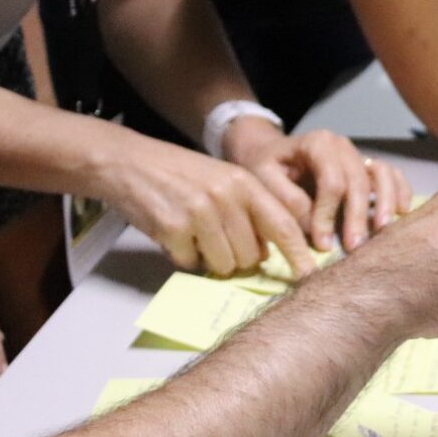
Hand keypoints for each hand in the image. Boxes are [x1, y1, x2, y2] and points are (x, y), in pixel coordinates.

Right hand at [92, 130, 318, 277]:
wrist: (128, 162)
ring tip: (194, 233)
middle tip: (216, 239)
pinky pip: (191, 264)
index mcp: (243, 182)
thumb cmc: (178, 173)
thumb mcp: (221, 179)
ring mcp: (200, 214)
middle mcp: (226, 197)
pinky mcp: (173, 230)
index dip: (298, 253)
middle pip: (251, 256)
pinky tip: (173, 232)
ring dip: (210, 258)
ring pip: (225, 265)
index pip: (281, 224)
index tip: (309, 274)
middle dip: (237, 257)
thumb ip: (247, 210)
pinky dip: (183, 256)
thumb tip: (266, 252)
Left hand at [221, 118, 413, 252]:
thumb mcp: (263, 179)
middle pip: (359, 181)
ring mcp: (357, 155)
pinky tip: (402, 213)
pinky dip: (400, 191)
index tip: (321, 244)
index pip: (332, 180)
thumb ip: (287, 200)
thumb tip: (314, 227)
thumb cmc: (264, 167)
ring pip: (382, 175)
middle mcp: (342, 146)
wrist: (269, 152)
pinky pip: (392, 175)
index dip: (329, 214)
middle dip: (358, 217)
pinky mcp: (367, 168)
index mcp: (317, 144)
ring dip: (385, 204)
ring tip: (382, 232)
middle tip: (353, 248)